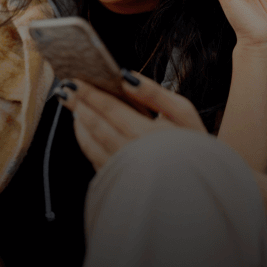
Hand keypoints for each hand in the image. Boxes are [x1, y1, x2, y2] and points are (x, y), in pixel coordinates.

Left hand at [56, 71, 206, 170]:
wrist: (201, 190)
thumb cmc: (196, 150)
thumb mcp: (184, 114)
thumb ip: (155, 93)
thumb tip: (127, 77)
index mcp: (143, 132)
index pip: (108, 107)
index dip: (89, 92)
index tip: (74, 80)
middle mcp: (128, 152)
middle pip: (94, 123)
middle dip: (78, 104)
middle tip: (66, 90)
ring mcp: (121, 170)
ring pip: (90, 144)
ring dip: (79, 125)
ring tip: (74, 109)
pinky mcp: (120, 182)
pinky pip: (96, 160)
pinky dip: (86, 144)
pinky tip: (86, 135)